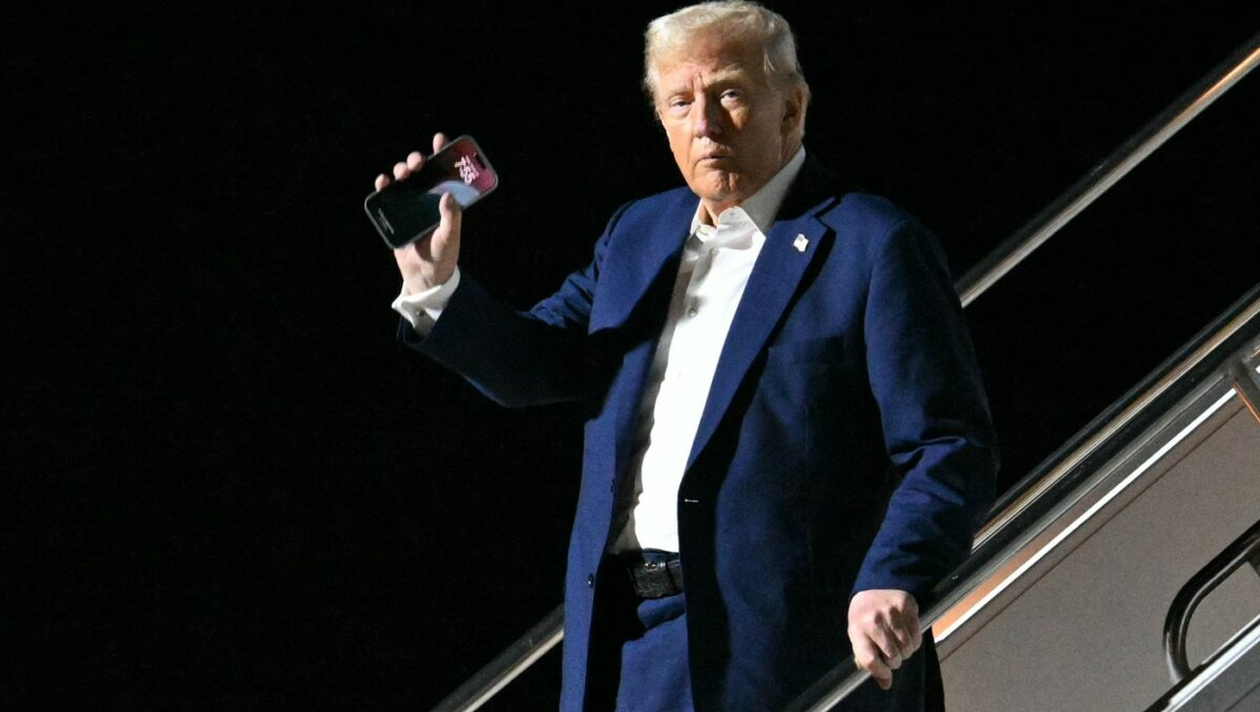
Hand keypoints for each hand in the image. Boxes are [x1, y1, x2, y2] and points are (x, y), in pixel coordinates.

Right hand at [376, 132, 461, 293]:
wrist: (424, 276)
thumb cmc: (443, 255)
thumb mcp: (451, 236)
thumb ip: (452, 217)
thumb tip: (449, 195)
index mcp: (444, 199)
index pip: (444, 172)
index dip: (441, 153)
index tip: (440, 139)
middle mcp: (427, 198)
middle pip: (421, 171)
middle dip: (418, 160)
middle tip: (419, 161)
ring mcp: (410, 204)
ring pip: (403, 179)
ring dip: (401, 170)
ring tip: (403, 173)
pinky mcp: (395, 214)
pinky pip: (387, 195)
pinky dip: (384, 185)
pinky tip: (384, 181)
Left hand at [847, 589, 921, 690]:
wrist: (872, 588)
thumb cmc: (864, 620)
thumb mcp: (859, 639)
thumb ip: (869, 662)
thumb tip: (886, 685)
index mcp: (857, 631)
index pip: (870, 660)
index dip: (881, 672)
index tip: (886, 673)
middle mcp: (873, 620)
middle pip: (892, 656)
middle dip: (895, 661)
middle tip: (893, 655)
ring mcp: (890, 612)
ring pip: (907, 647)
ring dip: (906, 652)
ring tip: (900, 646)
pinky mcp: (906, 605)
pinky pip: (917, 635)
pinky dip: (915, 641)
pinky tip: (908, 636)